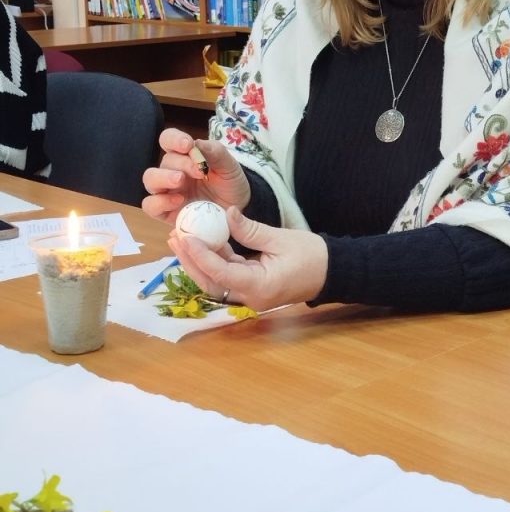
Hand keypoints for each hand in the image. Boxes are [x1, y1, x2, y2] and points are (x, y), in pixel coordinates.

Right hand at [142, 129, 251, 224]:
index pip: (168, 139)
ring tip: (180, 180)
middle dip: (181, 163)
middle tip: (199, 171)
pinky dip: (161, 202)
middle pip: (164, 161)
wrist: (237, 207)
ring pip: (150, 180)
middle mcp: (172, 171)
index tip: (188, 145)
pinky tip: (179, 201)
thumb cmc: (229, 182)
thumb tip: (197, 143)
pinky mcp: (166, 212)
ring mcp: (167, 192)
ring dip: (163, 178)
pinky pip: (151, 206)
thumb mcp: (229, 165)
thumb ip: (215, 152)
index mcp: (184, 155)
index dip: (173, 139)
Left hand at [168, 206, 327, 310]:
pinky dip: (214, 261)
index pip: (221, 273)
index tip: (186, 237)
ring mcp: (250, 296)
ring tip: (182, 239)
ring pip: (216, 281)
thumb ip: (249, 229)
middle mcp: (250, 297)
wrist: (331, 272)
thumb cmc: (311, 255)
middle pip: (211, 283)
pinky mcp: (251, 289)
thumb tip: (225, 213)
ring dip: (199, 261)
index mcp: (259, 286)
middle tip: (176, 237)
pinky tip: (203, 243)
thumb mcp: (279, 238)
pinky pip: (227, 277)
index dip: (200, 255)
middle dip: (190, 261)